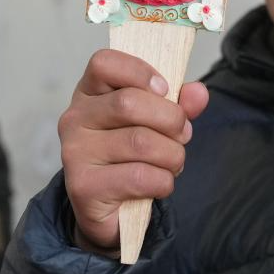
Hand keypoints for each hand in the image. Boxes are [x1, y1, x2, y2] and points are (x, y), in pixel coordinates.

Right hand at [58, 50, 208, 255]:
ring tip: (172, 162)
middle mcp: (75, 118)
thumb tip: (198, 93)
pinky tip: (158, 184)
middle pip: (129, 103)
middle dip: (171, 120)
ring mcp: (74, 152)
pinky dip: (163, 181)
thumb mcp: (159, 122)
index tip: (165, 90)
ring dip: (172, 155)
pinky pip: (140, 177)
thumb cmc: (134, 155)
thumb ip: (180, 104)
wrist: (112, 210)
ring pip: (140, 142)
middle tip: (182, 135)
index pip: (103, 62)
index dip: (141, 72)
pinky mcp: (83, 187)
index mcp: (90, 92)